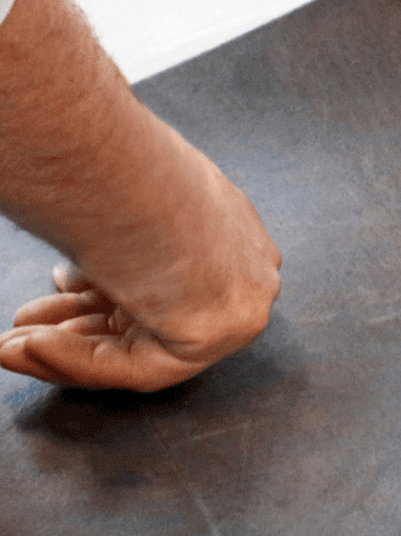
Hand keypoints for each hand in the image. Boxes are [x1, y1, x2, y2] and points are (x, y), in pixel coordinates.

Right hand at [0, 161, 280, 393]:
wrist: (134, 180)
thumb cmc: (118, 168)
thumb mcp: (119, 198)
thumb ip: (118, 239)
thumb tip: (79, 265)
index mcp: (228, 227)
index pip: (167, 276)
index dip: (104, 287)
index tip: (59, 283)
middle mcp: (241, 269)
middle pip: (150, 314)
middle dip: (75, 322)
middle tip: (21, 325)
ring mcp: (234, 304)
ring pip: (137, 345)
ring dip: (64, 348)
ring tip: (7, 345)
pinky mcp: (212, 335)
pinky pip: (137, 366)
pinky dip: (76, 361)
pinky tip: (27, 348)